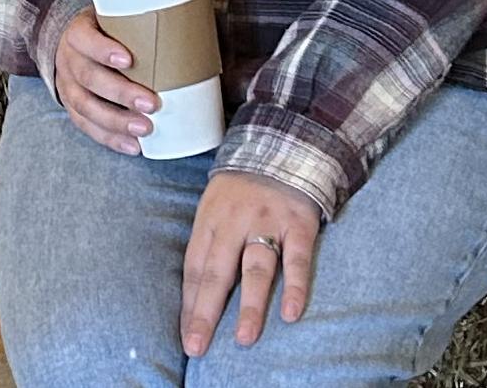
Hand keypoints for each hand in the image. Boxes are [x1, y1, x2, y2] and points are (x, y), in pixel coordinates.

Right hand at [54, 10, 156, 152]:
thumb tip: (186, 23)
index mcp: (77, 33)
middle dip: (121, 93)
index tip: (130, 61)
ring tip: (145, 129)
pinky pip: (87, 126)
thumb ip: (137, 22)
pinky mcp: (71, 108)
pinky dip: (111, 138)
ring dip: (117, 122)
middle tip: (152, 103)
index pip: (86, 40)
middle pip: (90, 77)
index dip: (104, 51)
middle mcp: (68, 60)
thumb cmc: (105, 30)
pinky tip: (133, 145)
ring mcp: (67, 87)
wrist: (73, 45)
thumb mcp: (112, 18)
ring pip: (86, 107)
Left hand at [180, 171, 319, 356]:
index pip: (195, 267)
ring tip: (244, 338)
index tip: (188, 337)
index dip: (190, 304)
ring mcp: (268, 221)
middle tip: (198, 346)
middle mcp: (235, 221)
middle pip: (218, 271)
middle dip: (207, 312)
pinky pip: (297, 258)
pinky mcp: (298, 222)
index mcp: (210, 218)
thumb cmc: (242, 187)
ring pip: (256, 267)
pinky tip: (291, 312)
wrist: (283, 140)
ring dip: (250, 305)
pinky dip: (295, 285)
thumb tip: (196, 294)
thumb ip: (210, 244)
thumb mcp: (216, 205)